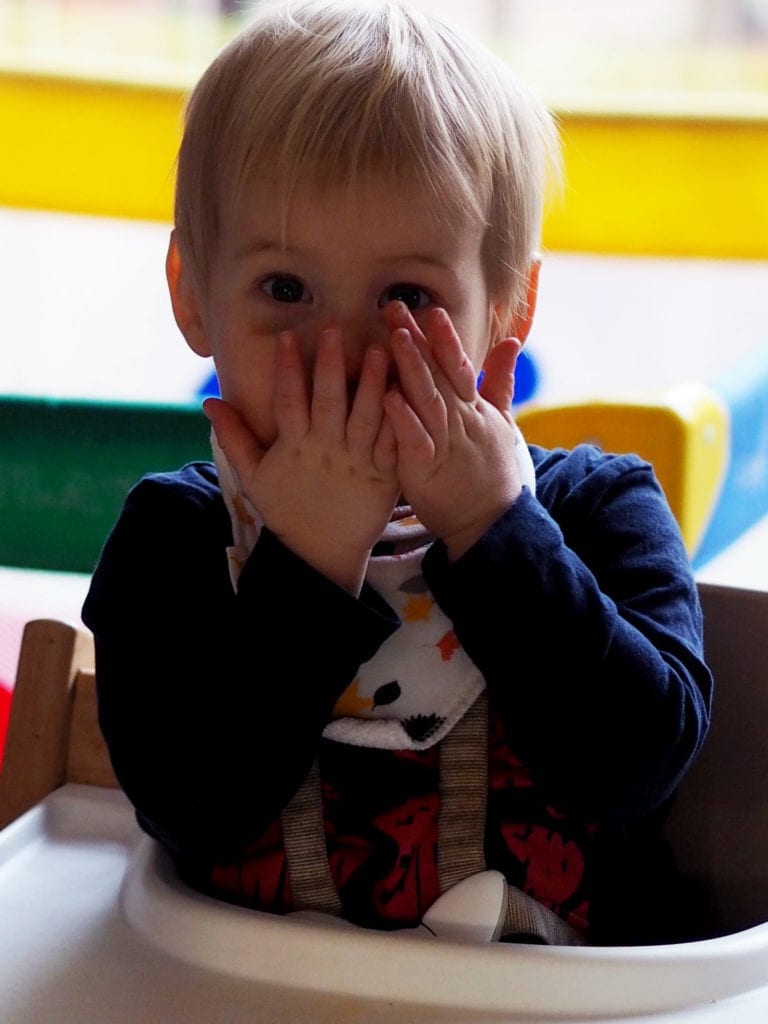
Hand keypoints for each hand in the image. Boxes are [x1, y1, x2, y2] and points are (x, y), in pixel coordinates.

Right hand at [205, 329, 398, 594]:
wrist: (322, 553)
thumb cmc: (287, 510)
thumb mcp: (254, 477)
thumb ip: (234, 438)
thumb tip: (208, 402)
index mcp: (294, 447)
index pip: (287, 401)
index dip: (286, 370)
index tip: (287, 337)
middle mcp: (326, 450)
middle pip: (328, 402)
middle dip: (331, 365)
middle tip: (335, 330)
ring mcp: (357, 462)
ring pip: (366, 417)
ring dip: (373, 383)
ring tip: (381, 350)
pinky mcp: (384, 475)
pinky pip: (393, 442)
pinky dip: (401, 417)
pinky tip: (408, 389)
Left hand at [382, 304, 522, 560]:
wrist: (491, 522)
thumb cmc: (490, 472)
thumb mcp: (501, 423)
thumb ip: (500, 380)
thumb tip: (511, 340)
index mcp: (473, 409)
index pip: (458, 365)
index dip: (445, 337)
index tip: (429, 308)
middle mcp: (460, 420)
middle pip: (437, 374)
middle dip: (417, 340)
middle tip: (394, 307)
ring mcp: (444, 444)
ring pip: (427, 400)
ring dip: (411, 368)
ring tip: (394, 339)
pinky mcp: (426, 470)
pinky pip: (414, 440)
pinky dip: (402, 419)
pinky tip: (387, 396)